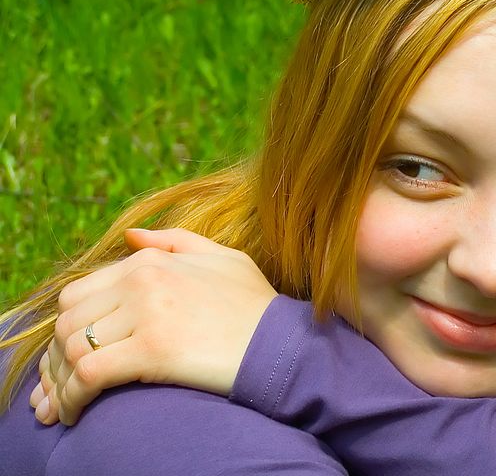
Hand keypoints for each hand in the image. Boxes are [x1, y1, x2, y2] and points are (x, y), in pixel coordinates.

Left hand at [29, 228, 277, 425]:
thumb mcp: (224, 259)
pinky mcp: (152, 350)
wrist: (282, 344)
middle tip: (67, 385)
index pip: (79, 293)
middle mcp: (143, 281)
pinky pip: (89, 374)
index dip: (71, 328)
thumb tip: (130, 237)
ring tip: (72, 402)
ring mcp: (147, 313)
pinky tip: (80, 412)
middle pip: (69, 321)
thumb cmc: (256, 306)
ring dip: (63, 381)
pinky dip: (75, 397)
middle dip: (60, 357)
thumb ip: (175, 241)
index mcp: (151, 261)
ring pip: (73, 347)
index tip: (77, 356)